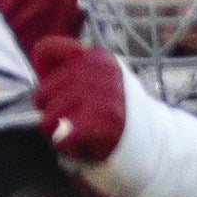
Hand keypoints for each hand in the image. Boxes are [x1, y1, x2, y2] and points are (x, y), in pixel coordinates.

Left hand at [24, 34, 130, 166]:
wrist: (157, 141)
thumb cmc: (121, 112)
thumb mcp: (103, 80)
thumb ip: (75, 69)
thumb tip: (39, 66)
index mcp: (97, 57)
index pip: (46, 49)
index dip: (44, 73)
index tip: (57, 90)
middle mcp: (99, 71)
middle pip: (41, 92)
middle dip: (51, 111)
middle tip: (76, 120)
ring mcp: (101, 96)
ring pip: (46, 118)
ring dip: (60, 132)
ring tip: (82, 132)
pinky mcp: (100, 121)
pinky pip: (60, 137)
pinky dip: (68, 147)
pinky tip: (85, 144)